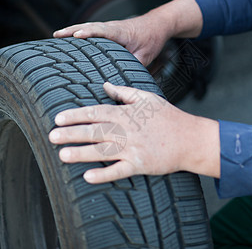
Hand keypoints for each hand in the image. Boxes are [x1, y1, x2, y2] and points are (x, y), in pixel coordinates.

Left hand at [49, 82, 219, 183]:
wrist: (189, 138)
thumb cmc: (168, 116)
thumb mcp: (146, 97)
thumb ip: (124, 91)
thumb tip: (105, 84)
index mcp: (127, 114)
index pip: (96, 112)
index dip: (76, 115)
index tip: (59, 118)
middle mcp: (127, 131)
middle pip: (95, 131)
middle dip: (72, 133)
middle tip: (52, 136)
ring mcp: (133, 148)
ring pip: (102, 151)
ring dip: (81, 153)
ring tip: (62, 155)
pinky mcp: (140, 165)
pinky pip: (119, 170)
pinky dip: (104, 174)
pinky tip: (88, 177)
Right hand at [53, 16, 166, 66]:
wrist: (157, 25)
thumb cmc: (152, 39)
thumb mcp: (146, 55)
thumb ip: (132, 65)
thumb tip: (120, 78)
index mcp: (121, 32)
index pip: (102, 31)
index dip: (89, 33)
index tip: (76, 36)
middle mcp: (113, 27)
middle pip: (90, 26)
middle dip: (72, 30)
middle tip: (56, 35)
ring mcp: (110, 27)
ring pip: (89, 26)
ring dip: (73, 29)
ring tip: (57, 36)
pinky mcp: (110, 30)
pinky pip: (93, 30)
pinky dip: (81, 31)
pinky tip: (73, 37)